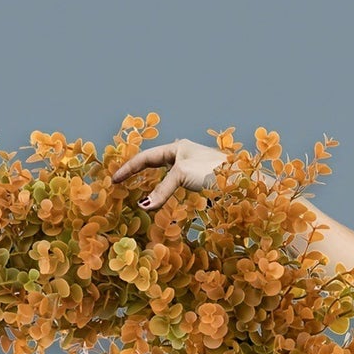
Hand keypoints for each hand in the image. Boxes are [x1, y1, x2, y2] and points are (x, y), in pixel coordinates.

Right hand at [109, 137, 231, 208]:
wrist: (238, 178)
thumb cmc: (210, 169)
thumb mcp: (181, 175)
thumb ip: (161, 189)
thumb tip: (144, 207)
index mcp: (176, 147)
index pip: (146, 157)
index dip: (129, 169)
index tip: (114, 180)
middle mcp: (182, 155)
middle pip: (153, 163)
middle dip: (137, 173)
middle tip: (121, 183)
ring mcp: (190, 167)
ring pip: (164, 176)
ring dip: (151, 184)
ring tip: (137, 192)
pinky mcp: (198, 180)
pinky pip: (175, 185)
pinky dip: (164, 192)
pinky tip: (161, 199)